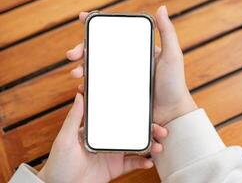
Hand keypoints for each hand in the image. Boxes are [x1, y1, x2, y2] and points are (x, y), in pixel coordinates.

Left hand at [38, 93, 167, 182]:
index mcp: (98, 129)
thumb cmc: (59, 161)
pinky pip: (131, 164)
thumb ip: (74, 117)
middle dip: (148, 130)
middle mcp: (108, 140)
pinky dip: (142, 163)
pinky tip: (149, 163)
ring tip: (158, 146)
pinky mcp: (114, 168)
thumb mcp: (65, 137)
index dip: (133, 113)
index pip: (118, 118)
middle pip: (132, 132)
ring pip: (135, 147)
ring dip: (149, 146)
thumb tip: (79, 94)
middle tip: (160, 129)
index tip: (146, 108)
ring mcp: (112, 154)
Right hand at [67, 6, 196, 125]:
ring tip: (76, 73)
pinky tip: (82, 87)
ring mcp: (122, 78)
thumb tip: (161, 8)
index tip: (83, 19)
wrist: (172, 113)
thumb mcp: (172, 55)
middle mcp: (127, 62)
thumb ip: (167, 32)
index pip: (115, 35)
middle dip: (83, 49)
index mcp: (137, 50)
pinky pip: (100, 87)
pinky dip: (89, 86)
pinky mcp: (119, 93)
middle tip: (72, 54)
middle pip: (100, 51)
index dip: (98, 27)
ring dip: (83, 68)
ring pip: (97, 69)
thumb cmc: (174, 83)